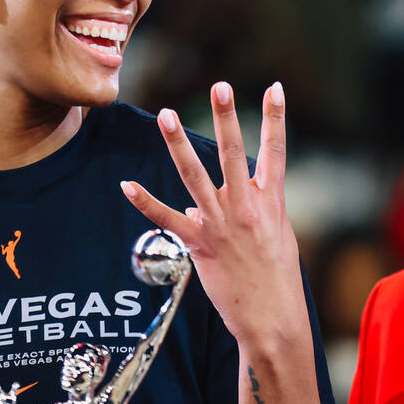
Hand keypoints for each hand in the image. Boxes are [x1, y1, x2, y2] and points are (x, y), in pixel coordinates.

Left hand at [121, 81, 306, 346]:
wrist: (273, 318)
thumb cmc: (275, 278)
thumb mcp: (272, 238)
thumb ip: (241, 212)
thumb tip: (195, 203)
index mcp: (270, 203)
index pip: (275, 151)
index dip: (276, 117)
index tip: (274, 86)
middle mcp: (247, 208)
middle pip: (236, 154)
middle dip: (226, 118)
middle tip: (219, 86)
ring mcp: (222, 225)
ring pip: (196, 176)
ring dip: (179, 144)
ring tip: (167, 115)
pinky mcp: (200, 246)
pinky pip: (168, 220)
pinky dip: (146, 202)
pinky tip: (127, 184)